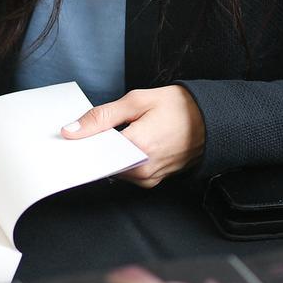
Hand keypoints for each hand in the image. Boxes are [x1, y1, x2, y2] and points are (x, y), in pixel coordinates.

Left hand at [61, 86, 204, 188]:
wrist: (212, 119)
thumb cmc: (178, 107)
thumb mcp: (136, 101)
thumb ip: (101, 117)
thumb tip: (71, 130)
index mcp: (137, 147)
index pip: (93, 155)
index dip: (80, 145)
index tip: (70, 136)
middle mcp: (142, 170)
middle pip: (102, 164)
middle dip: (94, 148)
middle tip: (92, 129)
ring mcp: (149, 178)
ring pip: (114, 170)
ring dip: (109, 154)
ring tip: (117, 132)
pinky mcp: (153, 180)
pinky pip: (127, 173)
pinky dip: (121, 159)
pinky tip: (126, 142)